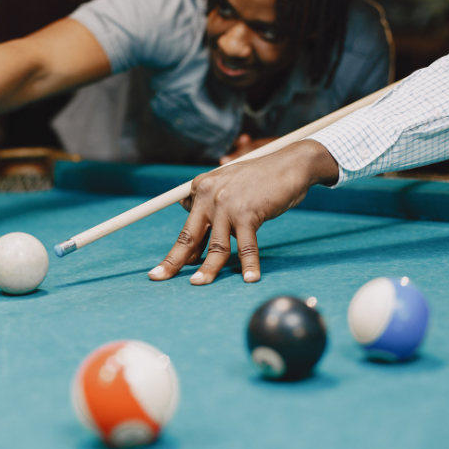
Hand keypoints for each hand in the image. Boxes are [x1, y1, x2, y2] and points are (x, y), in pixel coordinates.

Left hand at [150, 140, 338, 284]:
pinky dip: (249, 264)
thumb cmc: (260, 180)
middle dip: (173, 260)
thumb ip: (209, 206)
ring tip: (199, 284)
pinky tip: (249, 278)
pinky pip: (246, 246)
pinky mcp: (247, 212)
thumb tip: (191, 231)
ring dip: (209, 269)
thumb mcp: (227, 186)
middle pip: (188, 235)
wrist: (290, 164)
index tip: (168, 269)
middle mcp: (208, 194)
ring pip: (217, 246)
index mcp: (200, 188)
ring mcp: (227, 204)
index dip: (181, 252)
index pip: (188, 226)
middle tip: (157, 277)